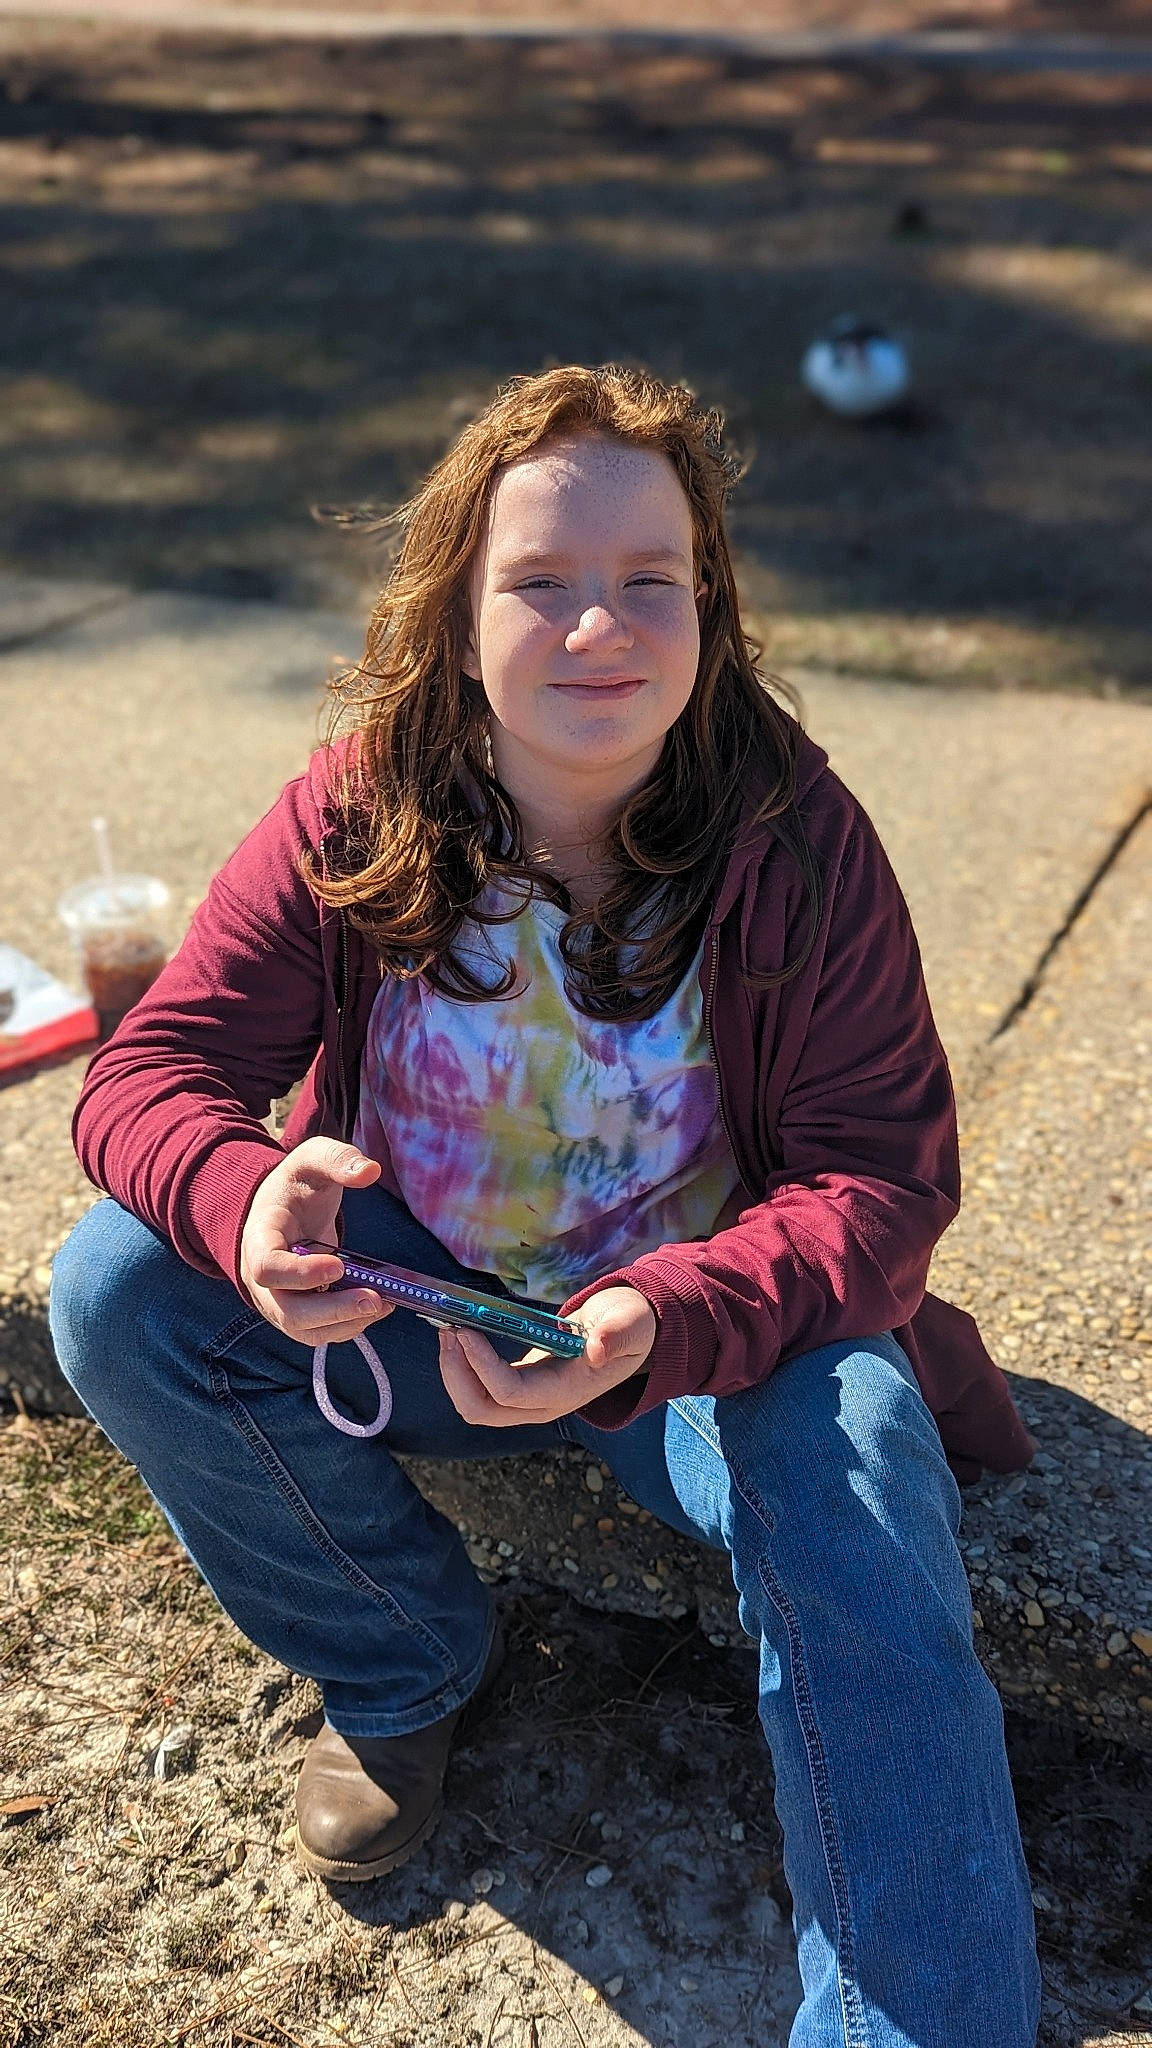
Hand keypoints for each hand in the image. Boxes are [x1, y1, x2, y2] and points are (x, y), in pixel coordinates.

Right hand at [239, 1138, 390, 1346]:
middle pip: (287, 1311)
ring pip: (305, 1330)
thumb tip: (369, 1172)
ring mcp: (277, 1300)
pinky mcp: (297, 1312)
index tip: (339, 1265)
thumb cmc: (296, 1186)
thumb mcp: (312, 1160)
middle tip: (374, 1299)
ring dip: (346, 1324)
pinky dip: (349, 1325)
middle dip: (333, 1312)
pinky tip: (377, 1306)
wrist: (283, 1209)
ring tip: (383, 1304)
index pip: (267, 1267)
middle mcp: (261, 1279)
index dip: (300, 1273)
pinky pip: (319, 1332)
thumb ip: (337, 1159)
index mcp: (259, 1238)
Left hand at [437, 1284, 655, 1426]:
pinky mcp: (519, 1387)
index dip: (482, 1366)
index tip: (466, 1330)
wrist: (631, 1333)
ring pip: (476, 1406)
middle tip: (449, 1331)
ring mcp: (529, 1400)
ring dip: (454, 1373)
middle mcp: (543, 1405)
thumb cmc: (630, 1325)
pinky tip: (459, 1338)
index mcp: (567, 1392)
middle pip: (483, 1410)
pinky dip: (462, 1368)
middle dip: (457, 1375)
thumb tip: (598, 1350)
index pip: (511, 1393)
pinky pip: (480, 1391)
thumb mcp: (630, 1323)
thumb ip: (617, 1334)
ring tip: (448, 1332)